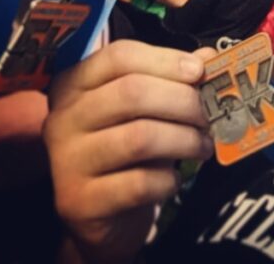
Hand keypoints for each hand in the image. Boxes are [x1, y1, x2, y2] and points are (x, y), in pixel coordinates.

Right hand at [44, 41, 214, 262]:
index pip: (119, 56)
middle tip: (210, 114)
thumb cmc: (125, 150)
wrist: (100, 216)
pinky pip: (138, 184)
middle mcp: (63, 117)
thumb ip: (172, 79)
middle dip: (182, 101)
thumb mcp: (144, 108)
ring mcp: (67, 161)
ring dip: (184, 140)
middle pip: (132, 93)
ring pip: (139, 137)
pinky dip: (167, 180)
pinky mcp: (79, 202)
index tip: (198, 70)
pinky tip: (175, 179)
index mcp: (75, 83)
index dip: (165, 59)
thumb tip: (208, 57)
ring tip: (203, 145)